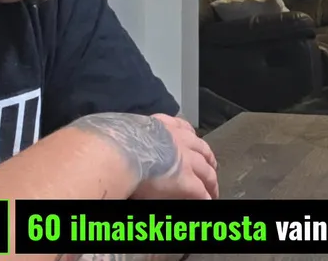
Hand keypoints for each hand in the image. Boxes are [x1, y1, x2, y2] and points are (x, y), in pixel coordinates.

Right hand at [66, 112, 218, 199]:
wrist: (121, 149)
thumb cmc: (115, 139)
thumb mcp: (125, 130)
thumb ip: (129, 136)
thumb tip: (114, 139)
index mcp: (163, 126)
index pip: (183, 128)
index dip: (191, 138)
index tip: (194, 142)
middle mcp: (179, 140)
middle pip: (202, 150)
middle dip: (208, 159)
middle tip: (211, 167)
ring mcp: (186, 160)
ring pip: (207, 172)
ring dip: (211, 181)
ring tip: (213, 190)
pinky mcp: (187, 181)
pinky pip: (201, 191)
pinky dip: (206, 197)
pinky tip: (207, 202)